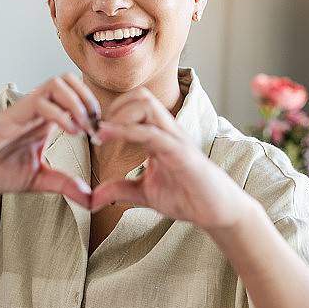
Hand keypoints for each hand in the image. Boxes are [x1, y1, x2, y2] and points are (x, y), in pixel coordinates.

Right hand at [0, 73, 99, 207]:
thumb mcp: (38, 179)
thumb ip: (64, 185)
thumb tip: (90, 199)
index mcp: (46, 118)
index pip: (77, 94)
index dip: (94, 110)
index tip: (100, 135)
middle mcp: (37, 109)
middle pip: (70, 79)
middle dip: (89, 99)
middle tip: (95, 128)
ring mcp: (24, 110)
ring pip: (58, 82)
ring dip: (77, 102)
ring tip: (83, 129)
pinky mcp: (11, 116)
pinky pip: (40, 101)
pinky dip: (61, 113)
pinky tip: (69, 132)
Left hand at [89, 88, 250, 230]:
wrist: (216, 211)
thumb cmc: (187, 196)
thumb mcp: (145, 193)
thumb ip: (120, 190)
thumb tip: (92, 198)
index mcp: (160, 134)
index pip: (136, 104)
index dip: (111, 112)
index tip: (93, 132)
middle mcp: (168, 130)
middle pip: (141, 96)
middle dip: (114, 107)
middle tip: (95, 130)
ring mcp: (175, 139)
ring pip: (147, 105)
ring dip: (119, 115)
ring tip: (101, 133)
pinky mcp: (180, 153)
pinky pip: (151, 133)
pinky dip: (126, 132)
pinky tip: (108, 140)